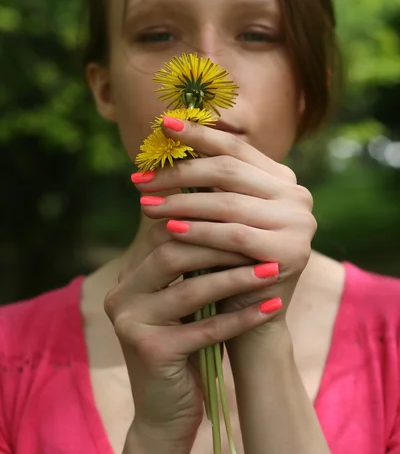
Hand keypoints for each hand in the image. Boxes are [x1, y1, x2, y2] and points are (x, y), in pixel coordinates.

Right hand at [104, 195, 282, 448]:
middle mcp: (121, 296)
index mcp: (129, 278)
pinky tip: (270, 307)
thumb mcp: (184, 302)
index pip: (163, 233)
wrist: (164, 412)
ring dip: (236, 279)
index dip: (204, 223)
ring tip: (272, 270)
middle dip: (221, 246)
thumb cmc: (183, 347)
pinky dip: (241, 317)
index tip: (245, 218)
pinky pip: (204, 329)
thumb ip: (193, 266)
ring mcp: (130, 323)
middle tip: (261, 240)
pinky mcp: (150, 351)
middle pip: (172, 254)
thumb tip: (232, 218)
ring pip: (190, 289)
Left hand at [137, 117, 316, 332]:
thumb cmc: (227, 259)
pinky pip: (233, 235)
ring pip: (226, 203)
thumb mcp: (220, 214)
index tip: (163, 125)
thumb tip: (164, 140)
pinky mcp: (291, 252)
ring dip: (180, 202)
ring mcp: (299, 223)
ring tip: (146, 204)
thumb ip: (206, 182)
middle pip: (228, 172)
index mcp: (283, 179)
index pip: (236, 148)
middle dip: (179, 172)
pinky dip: (198, 231)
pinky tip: (169, 229)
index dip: (198, 134)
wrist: (251, 315)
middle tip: (141, 178)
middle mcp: (298, 195)